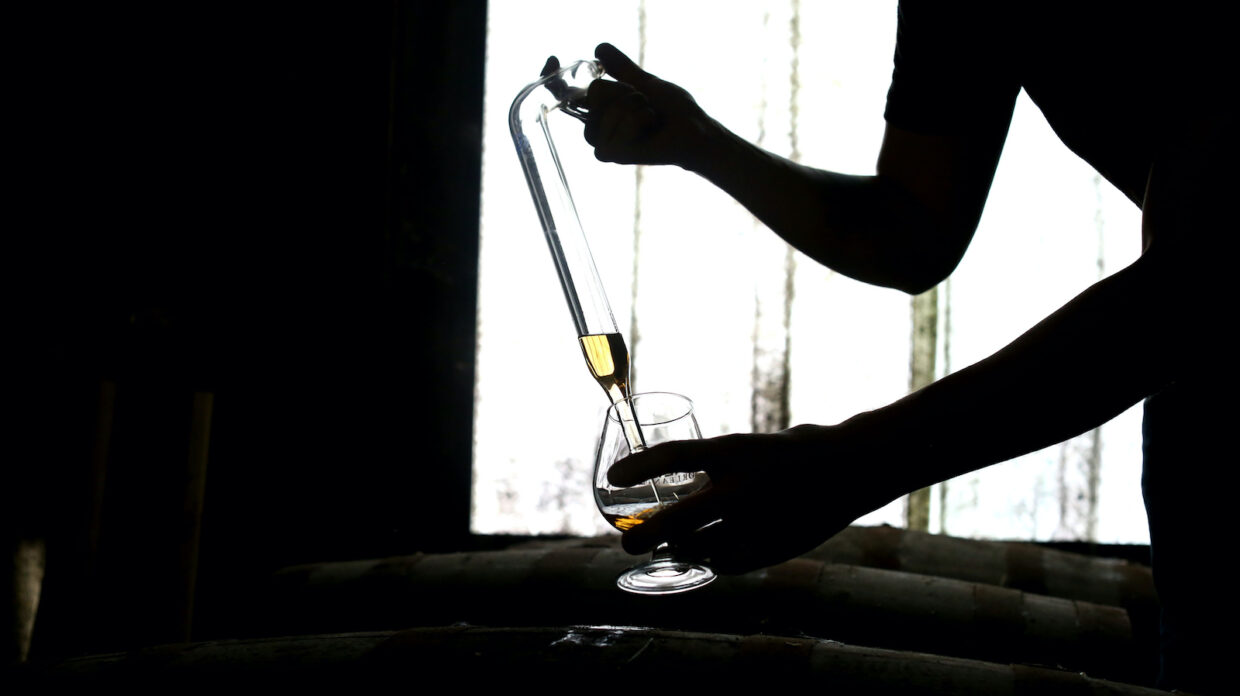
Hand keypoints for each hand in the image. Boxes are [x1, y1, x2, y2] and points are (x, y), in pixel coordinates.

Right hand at [584, 43, 718, 168]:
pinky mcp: (614, 155)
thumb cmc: (673, 111)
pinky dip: (638, 121)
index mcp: (603, 114)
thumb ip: (622, 68)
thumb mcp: (645, 83)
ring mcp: (605, 145)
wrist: (694, 130)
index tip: (635, 94)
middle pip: (595, 94)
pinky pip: (621, 123)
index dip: (615, 87)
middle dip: (626, 94)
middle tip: (645, 106)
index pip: (592, 89)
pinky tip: (649, 131)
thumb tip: (599, 48)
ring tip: (650, 118)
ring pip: (607, 109)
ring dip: (636, 107)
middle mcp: (598, 131)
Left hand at [608, 424, 902, 573]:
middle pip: (676, 521)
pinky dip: (714, 561)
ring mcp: (758, 523)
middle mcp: (742, 489)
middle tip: (627, 543)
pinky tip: (708, 557)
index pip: (673, 456)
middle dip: (644, 536)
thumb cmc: (800, 450)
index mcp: (736, 451)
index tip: (612, 478)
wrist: (856, 469)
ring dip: (680, 551)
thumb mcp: (754, 445)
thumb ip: (719, 464)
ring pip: (701, 549)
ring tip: (669, 549)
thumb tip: (679, 477)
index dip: (638, 467)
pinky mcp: (773, 549)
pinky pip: (729, 563)